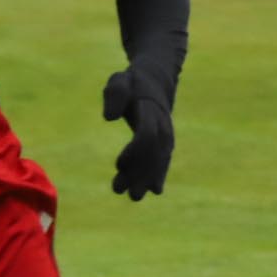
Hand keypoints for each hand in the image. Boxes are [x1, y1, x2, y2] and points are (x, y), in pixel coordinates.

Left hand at [102, 71, 174, 201]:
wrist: (156, 80)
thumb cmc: (131, 81)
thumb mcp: (119, 80)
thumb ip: (114, 95)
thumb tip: (109, 117)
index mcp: (151, 111)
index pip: (146, 136)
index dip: (134, 152)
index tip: (118, 164)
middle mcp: (163, 126)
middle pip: (153, 154)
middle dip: (138, 173)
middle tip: (118, 190)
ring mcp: (167, 135)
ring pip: (159, 161)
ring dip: (146, 179)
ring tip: (133, 197)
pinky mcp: (166, 141)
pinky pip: (164, 160)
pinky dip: (159, 174)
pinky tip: (154, 190)